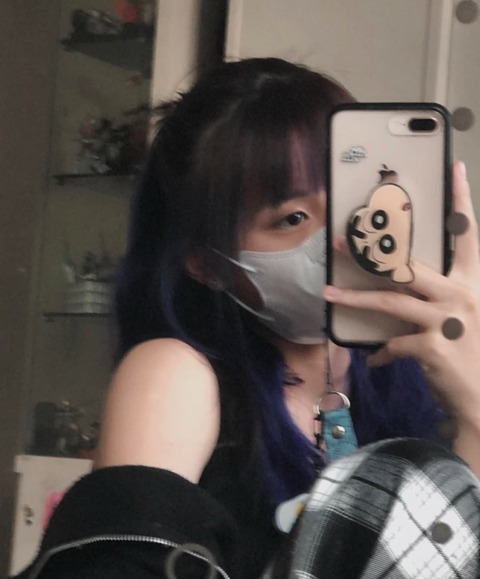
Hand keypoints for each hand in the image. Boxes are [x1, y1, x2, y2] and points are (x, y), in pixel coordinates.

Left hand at [324, 162, 479, 427]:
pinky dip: (381, 354)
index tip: (454, 170)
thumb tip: (406, 289)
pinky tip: (375, 362)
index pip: (468, 235)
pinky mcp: (432, 348)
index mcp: (473, 284)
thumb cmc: (476, 356)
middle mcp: (462, 296)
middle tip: (340, 241)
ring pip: (390, 301)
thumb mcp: (467, 318)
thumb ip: (441, 298)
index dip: (461, 202)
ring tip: (330, 294)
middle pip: (409, 265)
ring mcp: (447, 321)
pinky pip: (392, 344)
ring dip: (355, 298)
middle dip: (371, 252)